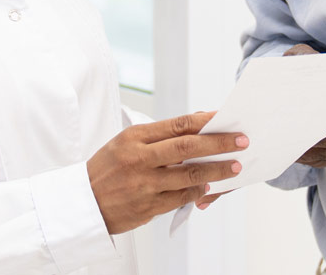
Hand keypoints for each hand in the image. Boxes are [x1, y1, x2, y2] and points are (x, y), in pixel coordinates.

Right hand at [88, 111, 247, 233]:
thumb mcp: (125, 143)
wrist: (83, 204)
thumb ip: (158, 136)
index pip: (178, 124)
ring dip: (217, 170)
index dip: (206, 121)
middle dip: (220, 143)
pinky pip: (182, 197)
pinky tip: (210, 186)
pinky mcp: (148, 206)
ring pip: (190, 175)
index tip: (226, 118)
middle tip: (241, 142)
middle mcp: (140, 158)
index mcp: (134, 137)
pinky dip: (199, 191)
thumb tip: (195, 125)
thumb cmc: (108, 169)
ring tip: (233, 167)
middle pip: (188, 147)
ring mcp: (145, 184)